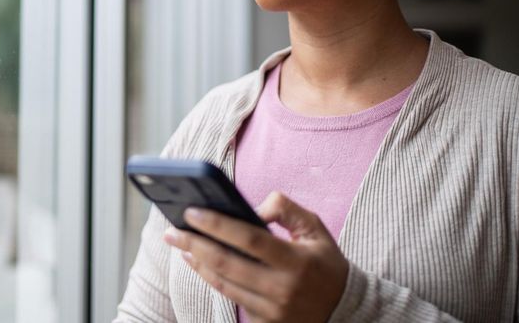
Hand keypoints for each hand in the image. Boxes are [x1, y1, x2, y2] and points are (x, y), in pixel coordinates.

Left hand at [162, 192, 347, 322]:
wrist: (345, 310)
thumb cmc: (325, 263)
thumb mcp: (315, 228)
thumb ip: (286, 209)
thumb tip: (254, 208)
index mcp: (297, 261)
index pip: (249, 239)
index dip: (217, 224)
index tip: (192, 211)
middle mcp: (283, 289)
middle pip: (227, 264)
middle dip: (194, 244)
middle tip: (172, 230)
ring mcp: (274, 311)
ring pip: (224, 284)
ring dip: (197, 263)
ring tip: (180, 244)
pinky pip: (232, 300)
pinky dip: (212, 279)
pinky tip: (198, 263)